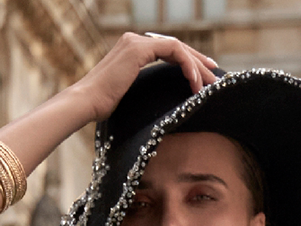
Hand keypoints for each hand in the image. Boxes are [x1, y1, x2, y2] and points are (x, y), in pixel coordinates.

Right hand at [71, 32, 218, 123]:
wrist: (86, 103)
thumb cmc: (101, 108)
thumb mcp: (128, 98)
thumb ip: (143, 91)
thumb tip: (158, 106)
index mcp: (131, 50)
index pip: (167, 51)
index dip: (187, 63)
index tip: (201, 78)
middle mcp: (134, 41)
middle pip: (175, 47)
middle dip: (198, 62)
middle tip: (214, 77)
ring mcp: (136, 42)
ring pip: (178, 47)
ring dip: (197, 65)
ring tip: (210, 84)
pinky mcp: (139, 48)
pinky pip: (173, 51)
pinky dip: (187, 65)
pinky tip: (194, 83)